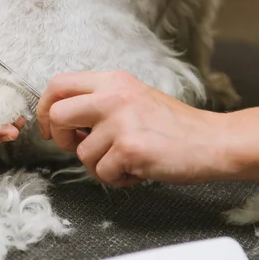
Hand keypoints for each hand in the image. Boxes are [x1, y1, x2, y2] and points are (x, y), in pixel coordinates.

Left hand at [36, 71, 228, 185]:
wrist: (214, 141)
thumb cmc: (172, 126)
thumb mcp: (133, 99)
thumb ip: (99, 104)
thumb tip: (61, 121)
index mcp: (113, 81)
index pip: (58, 84)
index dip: (44, 108)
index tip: (50, 127)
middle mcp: (114, 96)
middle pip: (57, 115)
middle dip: (60, 139)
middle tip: (80, 147)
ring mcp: (122, 122)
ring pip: (81, 153)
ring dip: (100, 165)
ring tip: (127, 160)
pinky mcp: (130, 148)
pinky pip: (102, 173)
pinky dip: (118, 178)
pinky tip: (138, 170)